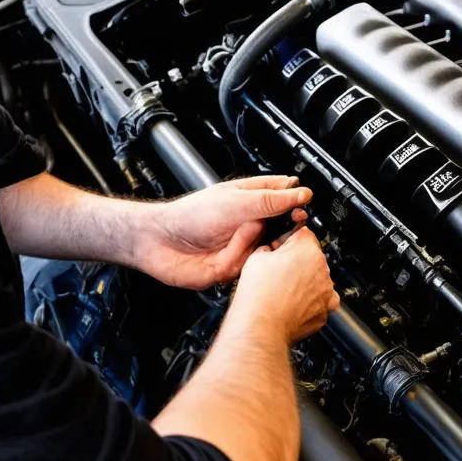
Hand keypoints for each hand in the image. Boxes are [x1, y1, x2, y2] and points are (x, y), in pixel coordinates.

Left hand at [132, 176, 311, 289]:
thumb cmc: (189, 215)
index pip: (284, 197)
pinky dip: (236, 257)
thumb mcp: (236, 202)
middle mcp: (249, 222)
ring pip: (266, 249)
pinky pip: (248, 265)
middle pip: (281, 227)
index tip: (303, 207)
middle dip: (280, 229)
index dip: (296, 202)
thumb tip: (300, 193)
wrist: (158, 242)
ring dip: (252, 242)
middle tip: (279, 226)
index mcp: (252, 199)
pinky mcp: (233, 267)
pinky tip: (221, 251)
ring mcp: (241, 245)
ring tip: (238, 233)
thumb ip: (271, 200)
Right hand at [232, 227, 338, 343]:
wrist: (261, 327)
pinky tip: (294, 302)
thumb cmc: (258, 295)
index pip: (303, 233)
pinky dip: (311, 300)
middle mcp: (321, 269)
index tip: (280, 247)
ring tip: (284, 289)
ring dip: (305, 280)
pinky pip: (321, 299)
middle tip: (278, 272)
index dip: (288, 240)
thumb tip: (274, 248)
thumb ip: (271, 246)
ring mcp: (326, 291)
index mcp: (307, 249)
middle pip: (312, 256)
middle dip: (298, 261)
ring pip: (317, 278)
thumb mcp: (257, 257)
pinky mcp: (325, 310)